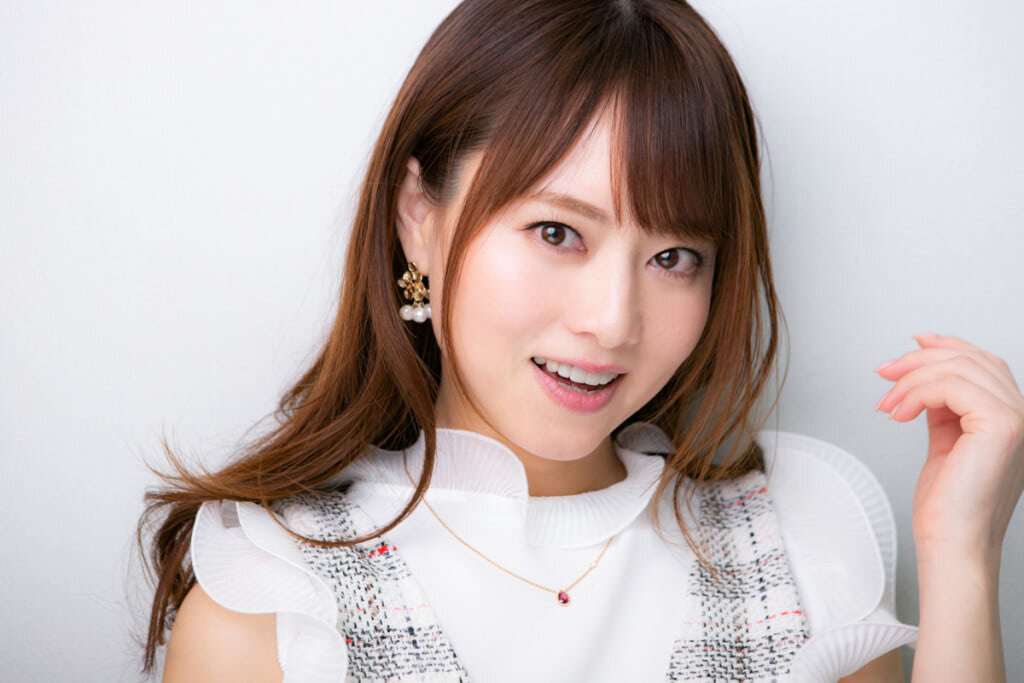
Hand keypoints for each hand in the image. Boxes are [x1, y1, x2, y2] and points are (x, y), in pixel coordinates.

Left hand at [874, 333, 1023, 555]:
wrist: (952, 543)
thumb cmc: (948, 506)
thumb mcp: (945, 443)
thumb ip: (942, 409)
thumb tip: (922, 378)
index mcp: (1009, 418)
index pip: (984, 363)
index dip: (947, 345)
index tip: (913, 343)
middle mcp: (1020, 415)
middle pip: (970, 359)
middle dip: (919, 359)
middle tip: (885, 373)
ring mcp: (1015, 419)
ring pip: (957, 368)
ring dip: (911, 379)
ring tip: (888, 403)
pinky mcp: (1000, 425)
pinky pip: (951, 386)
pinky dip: (916, 393)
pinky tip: (899, 412)